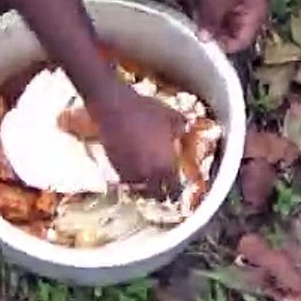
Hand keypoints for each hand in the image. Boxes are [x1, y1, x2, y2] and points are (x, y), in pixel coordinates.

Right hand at [92, 82, 183, 197]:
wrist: (114, 106)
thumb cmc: (145, 110)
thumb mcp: (169, 116)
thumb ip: (181, 127)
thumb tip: (185, 130)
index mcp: (165, 164)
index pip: (173, 188)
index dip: (176, 189)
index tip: (176, 187)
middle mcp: (148, 173)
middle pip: (155, 194)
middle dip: (159, 192)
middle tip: (161, 186)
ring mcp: (129, 171)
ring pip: (139, 187)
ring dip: (144, 185)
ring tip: (146, 177)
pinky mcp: (114, 166)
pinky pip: (125, 177)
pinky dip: (130, 175)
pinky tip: (133, 165)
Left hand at [195, 0, 266, 53]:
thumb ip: (212, 18)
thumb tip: (203, 40)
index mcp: (255, 17)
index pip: (240, 43)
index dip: (222, 47)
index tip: (202, 44)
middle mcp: (252, 16)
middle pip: (233, 36)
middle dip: (215, 36)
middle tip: (195, 34)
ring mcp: (244, 8)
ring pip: (226, 26)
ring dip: (212, 25)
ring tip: (195, 24)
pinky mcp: (235, 0)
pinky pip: (224, 15)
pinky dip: (212, 15)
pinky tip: (199, 13)